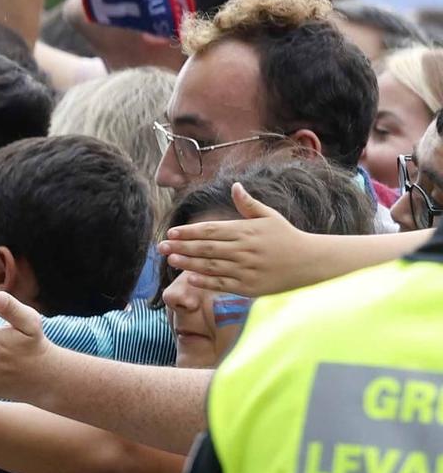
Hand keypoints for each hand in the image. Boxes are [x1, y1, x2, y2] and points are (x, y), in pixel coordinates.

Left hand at [161, 182, 317, 294]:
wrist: (310, 263)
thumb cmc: (286, 238)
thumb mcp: (270, 217)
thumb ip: (249, 204)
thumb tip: (235, 186)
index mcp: (246, 231)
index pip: (211, 230)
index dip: (189, 231)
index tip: (171, 231)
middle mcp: (244, 250)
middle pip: (206, 247)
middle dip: (181, 246)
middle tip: (161, 246)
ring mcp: (246, 269)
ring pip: (211, 266)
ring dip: (188, 262)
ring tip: (171, 259)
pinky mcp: (249, 286)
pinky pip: (223, 284)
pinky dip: (206, 281)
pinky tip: (190, 277)